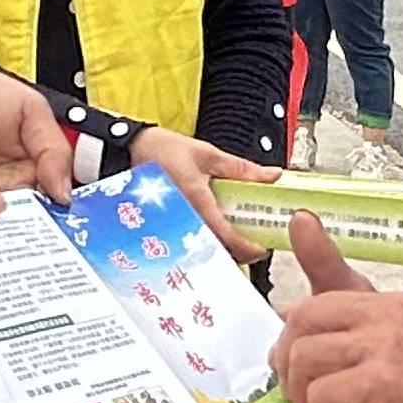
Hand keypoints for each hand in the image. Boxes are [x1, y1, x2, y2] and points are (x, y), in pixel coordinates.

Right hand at [128, 126, 276, 259]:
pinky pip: (197, 239)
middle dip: (242, 251)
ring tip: (242, 231)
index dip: (250, 248)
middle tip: (258, 239)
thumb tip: (272, 175)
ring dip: (227, 245)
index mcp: (197, 204)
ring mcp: (177, 226)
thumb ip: (242, 169)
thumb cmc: (164, 152)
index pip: (229, 238)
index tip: (264, 246)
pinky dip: (213, 237)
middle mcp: (186, 221)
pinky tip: (221, 224)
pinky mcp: (172, 225)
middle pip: (220, 250)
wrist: (130, 152)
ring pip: (208, 247)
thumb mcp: (208, 155)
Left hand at [272, 214, 402, 402]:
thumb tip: (304, 322)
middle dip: (287, 357)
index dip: (309, 264)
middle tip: (294, 386)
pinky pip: (323, 393)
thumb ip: (363, 333)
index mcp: (393, 304)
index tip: (288, 269)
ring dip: (301, 393)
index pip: (334, 277)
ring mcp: (385, 344)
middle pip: (305, 318)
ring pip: (306, 356)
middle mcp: (388, 314)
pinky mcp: (382, 380)